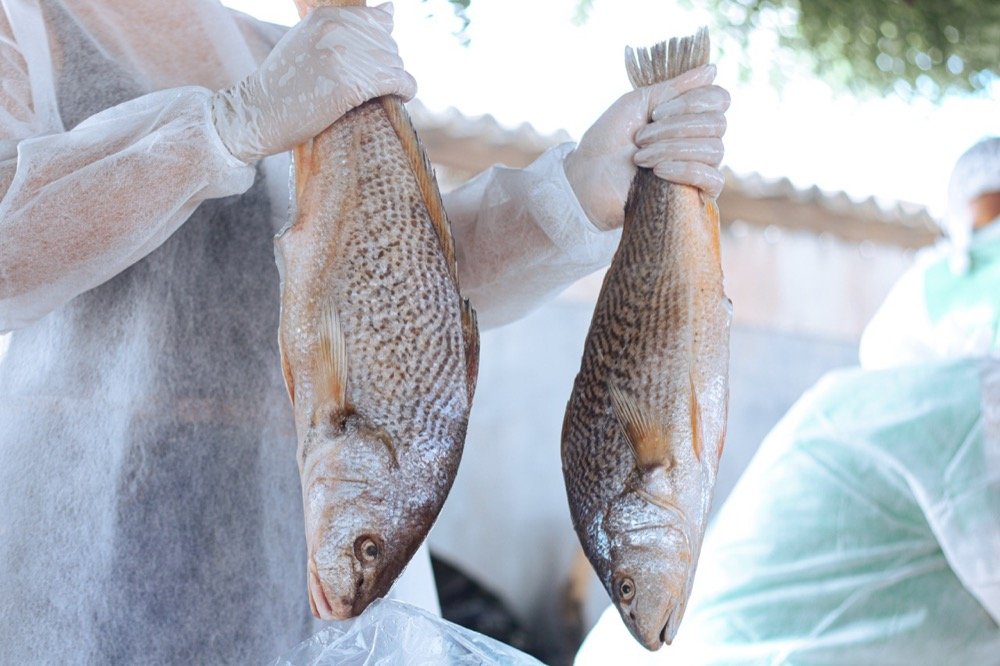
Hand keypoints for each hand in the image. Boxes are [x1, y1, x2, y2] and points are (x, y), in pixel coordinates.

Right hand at [211, 2, 416, 162]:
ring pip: (395, 64)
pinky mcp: (350, 85)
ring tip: (380, 94)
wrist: (259, 113)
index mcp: (326, 15)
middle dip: (386, 67)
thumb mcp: (310, 40)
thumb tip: (390, 10)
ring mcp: (343, 56)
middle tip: (371, 87)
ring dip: (394, 81)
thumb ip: (347, 25)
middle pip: (388, 45)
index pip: (379, 22)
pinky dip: (406, 90)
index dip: (380, 48)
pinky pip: (398, 81)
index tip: (369, 66)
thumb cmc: (285, 82)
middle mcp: (337, 30)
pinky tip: (400, 97)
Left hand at [564, 64, 729, 230]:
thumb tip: (712, 70)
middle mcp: (700, 139)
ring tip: (641, 157)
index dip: (692, 101)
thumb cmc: (609, 139)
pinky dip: (686, 170)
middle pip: (717, 124)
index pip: (719, 99)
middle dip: (675, 127)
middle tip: (640, 137)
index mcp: (689, 114)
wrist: (589, 178)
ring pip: (714, 150)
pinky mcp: (695, 196)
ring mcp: (700, 167)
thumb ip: (674, 87)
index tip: (655, 111)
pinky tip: (660, 170)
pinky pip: (713, 180)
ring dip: (672, 148)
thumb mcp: (638, 103)